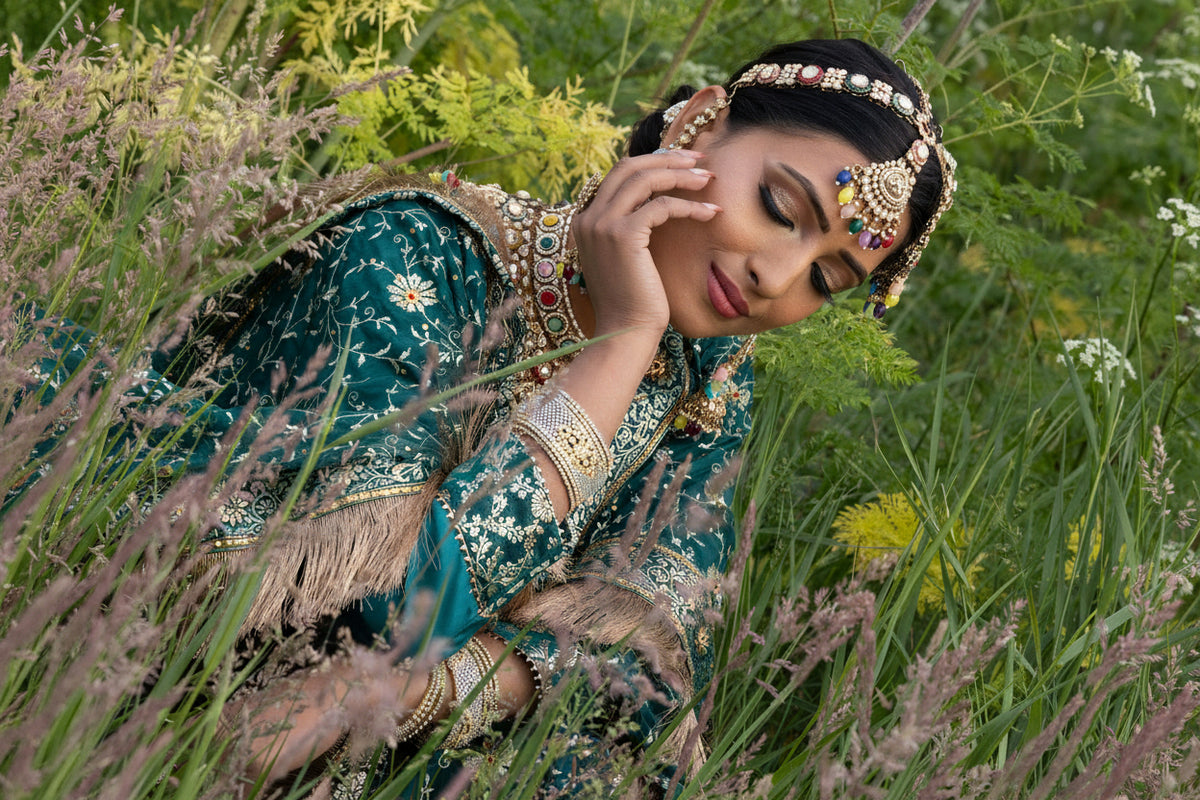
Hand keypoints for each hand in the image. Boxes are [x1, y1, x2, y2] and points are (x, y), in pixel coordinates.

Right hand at [571, 150, 720, 337]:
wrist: (626, 332)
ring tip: (708, 180)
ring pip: (644, 179)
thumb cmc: (634, 301)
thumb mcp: (628, 257)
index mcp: (585, 220)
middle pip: (628, 167)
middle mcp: (588, 218)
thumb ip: (632, 227)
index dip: (652, 162)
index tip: (682, 163)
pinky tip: (710, 213)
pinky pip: (660, 206)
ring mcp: (602, 225)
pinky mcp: (622, 236)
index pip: (619, 175)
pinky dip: (688, 206)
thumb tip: (658, 203)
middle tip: (699, 161)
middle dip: (667, 159)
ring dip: (680, 175)